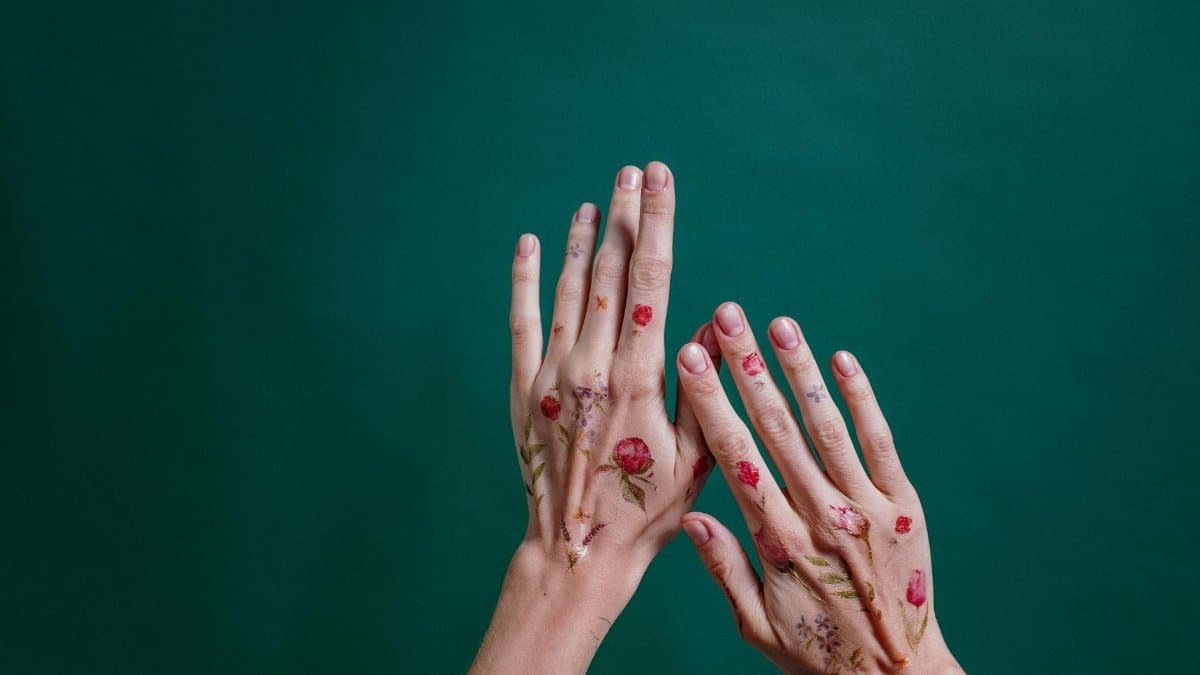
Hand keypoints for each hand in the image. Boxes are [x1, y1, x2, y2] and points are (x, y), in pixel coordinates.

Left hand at [471, 162, 720, 673]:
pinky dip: (524, 280)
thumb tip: (720, 323)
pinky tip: (529, 244)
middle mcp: (591, 365)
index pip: (650, 279)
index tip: (660, 180)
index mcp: (638, 376)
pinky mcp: (521, 391)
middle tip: (631, 171)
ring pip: (567, 290)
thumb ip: (705, 386)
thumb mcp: (697, 456)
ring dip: (579, 240)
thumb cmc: (646, 510)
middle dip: (622, 215)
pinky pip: (521, 322)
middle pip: (608, 272)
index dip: (656, 222)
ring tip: (592, 201)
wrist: (577, 549)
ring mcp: (551, 376)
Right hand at [675, 303, 962, 673]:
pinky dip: (862, 399)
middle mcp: (822, 516)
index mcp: (779, 544)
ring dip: (800, 371)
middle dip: (747, 368)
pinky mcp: (904, 505)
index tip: (690, 360)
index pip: (737, 459)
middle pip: (777, 430)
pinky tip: (842, 360)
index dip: (711, 405)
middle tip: (727, 318)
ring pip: (827, 427)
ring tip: (778, 324)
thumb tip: (690, 519)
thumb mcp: (757, 626)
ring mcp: (867, 507)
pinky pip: (880, 443)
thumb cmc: (819, 653)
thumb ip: (724, 570)